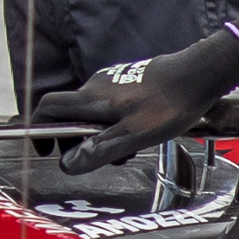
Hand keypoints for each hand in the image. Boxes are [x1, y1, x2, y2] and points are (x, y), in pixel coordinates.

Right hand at [33, 29, 238, 162]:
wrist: (198, 75)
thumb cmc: (169, 105)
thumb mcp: (133, 136)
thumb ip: (99, 150)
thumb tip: (67, 164)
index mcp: (92, 98)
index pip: (49, 106)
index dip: (40, 128)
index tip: (45, 149)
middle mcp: (97, 85)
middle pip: (70, 113)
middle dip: (76, 139)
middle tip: (93, 159)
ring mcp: (114, 82)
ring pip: (93, 112)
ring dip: (100, 135)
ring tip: (124, 152)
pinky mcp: (130, 82)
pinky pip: (111, 106)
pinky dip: (114, 125)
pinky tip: (138, 135)